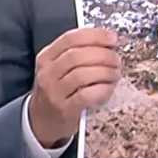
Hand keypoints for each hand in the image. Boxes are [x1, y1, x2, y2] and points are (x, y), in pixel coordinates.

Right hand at [27, 27, 121, 147]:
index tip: (112, 38)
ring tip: (115, 73)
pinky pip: (86, 95)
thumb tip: (105, 41)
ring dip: (105, 72)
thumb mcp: (56, 68)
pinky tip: (109, 87)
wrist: (42, 121)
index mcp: (46, 57)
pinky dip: (102, 89)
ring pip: (82, 74)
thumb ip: (76, 53)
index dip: (95, 36)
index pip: (71, 38)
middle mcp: (48, 73)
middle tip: (116, 59)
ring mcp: (55, 92)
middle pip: (77, 55)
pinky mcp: (65, 110)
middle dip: (102, 55)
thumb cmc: (56, 90)